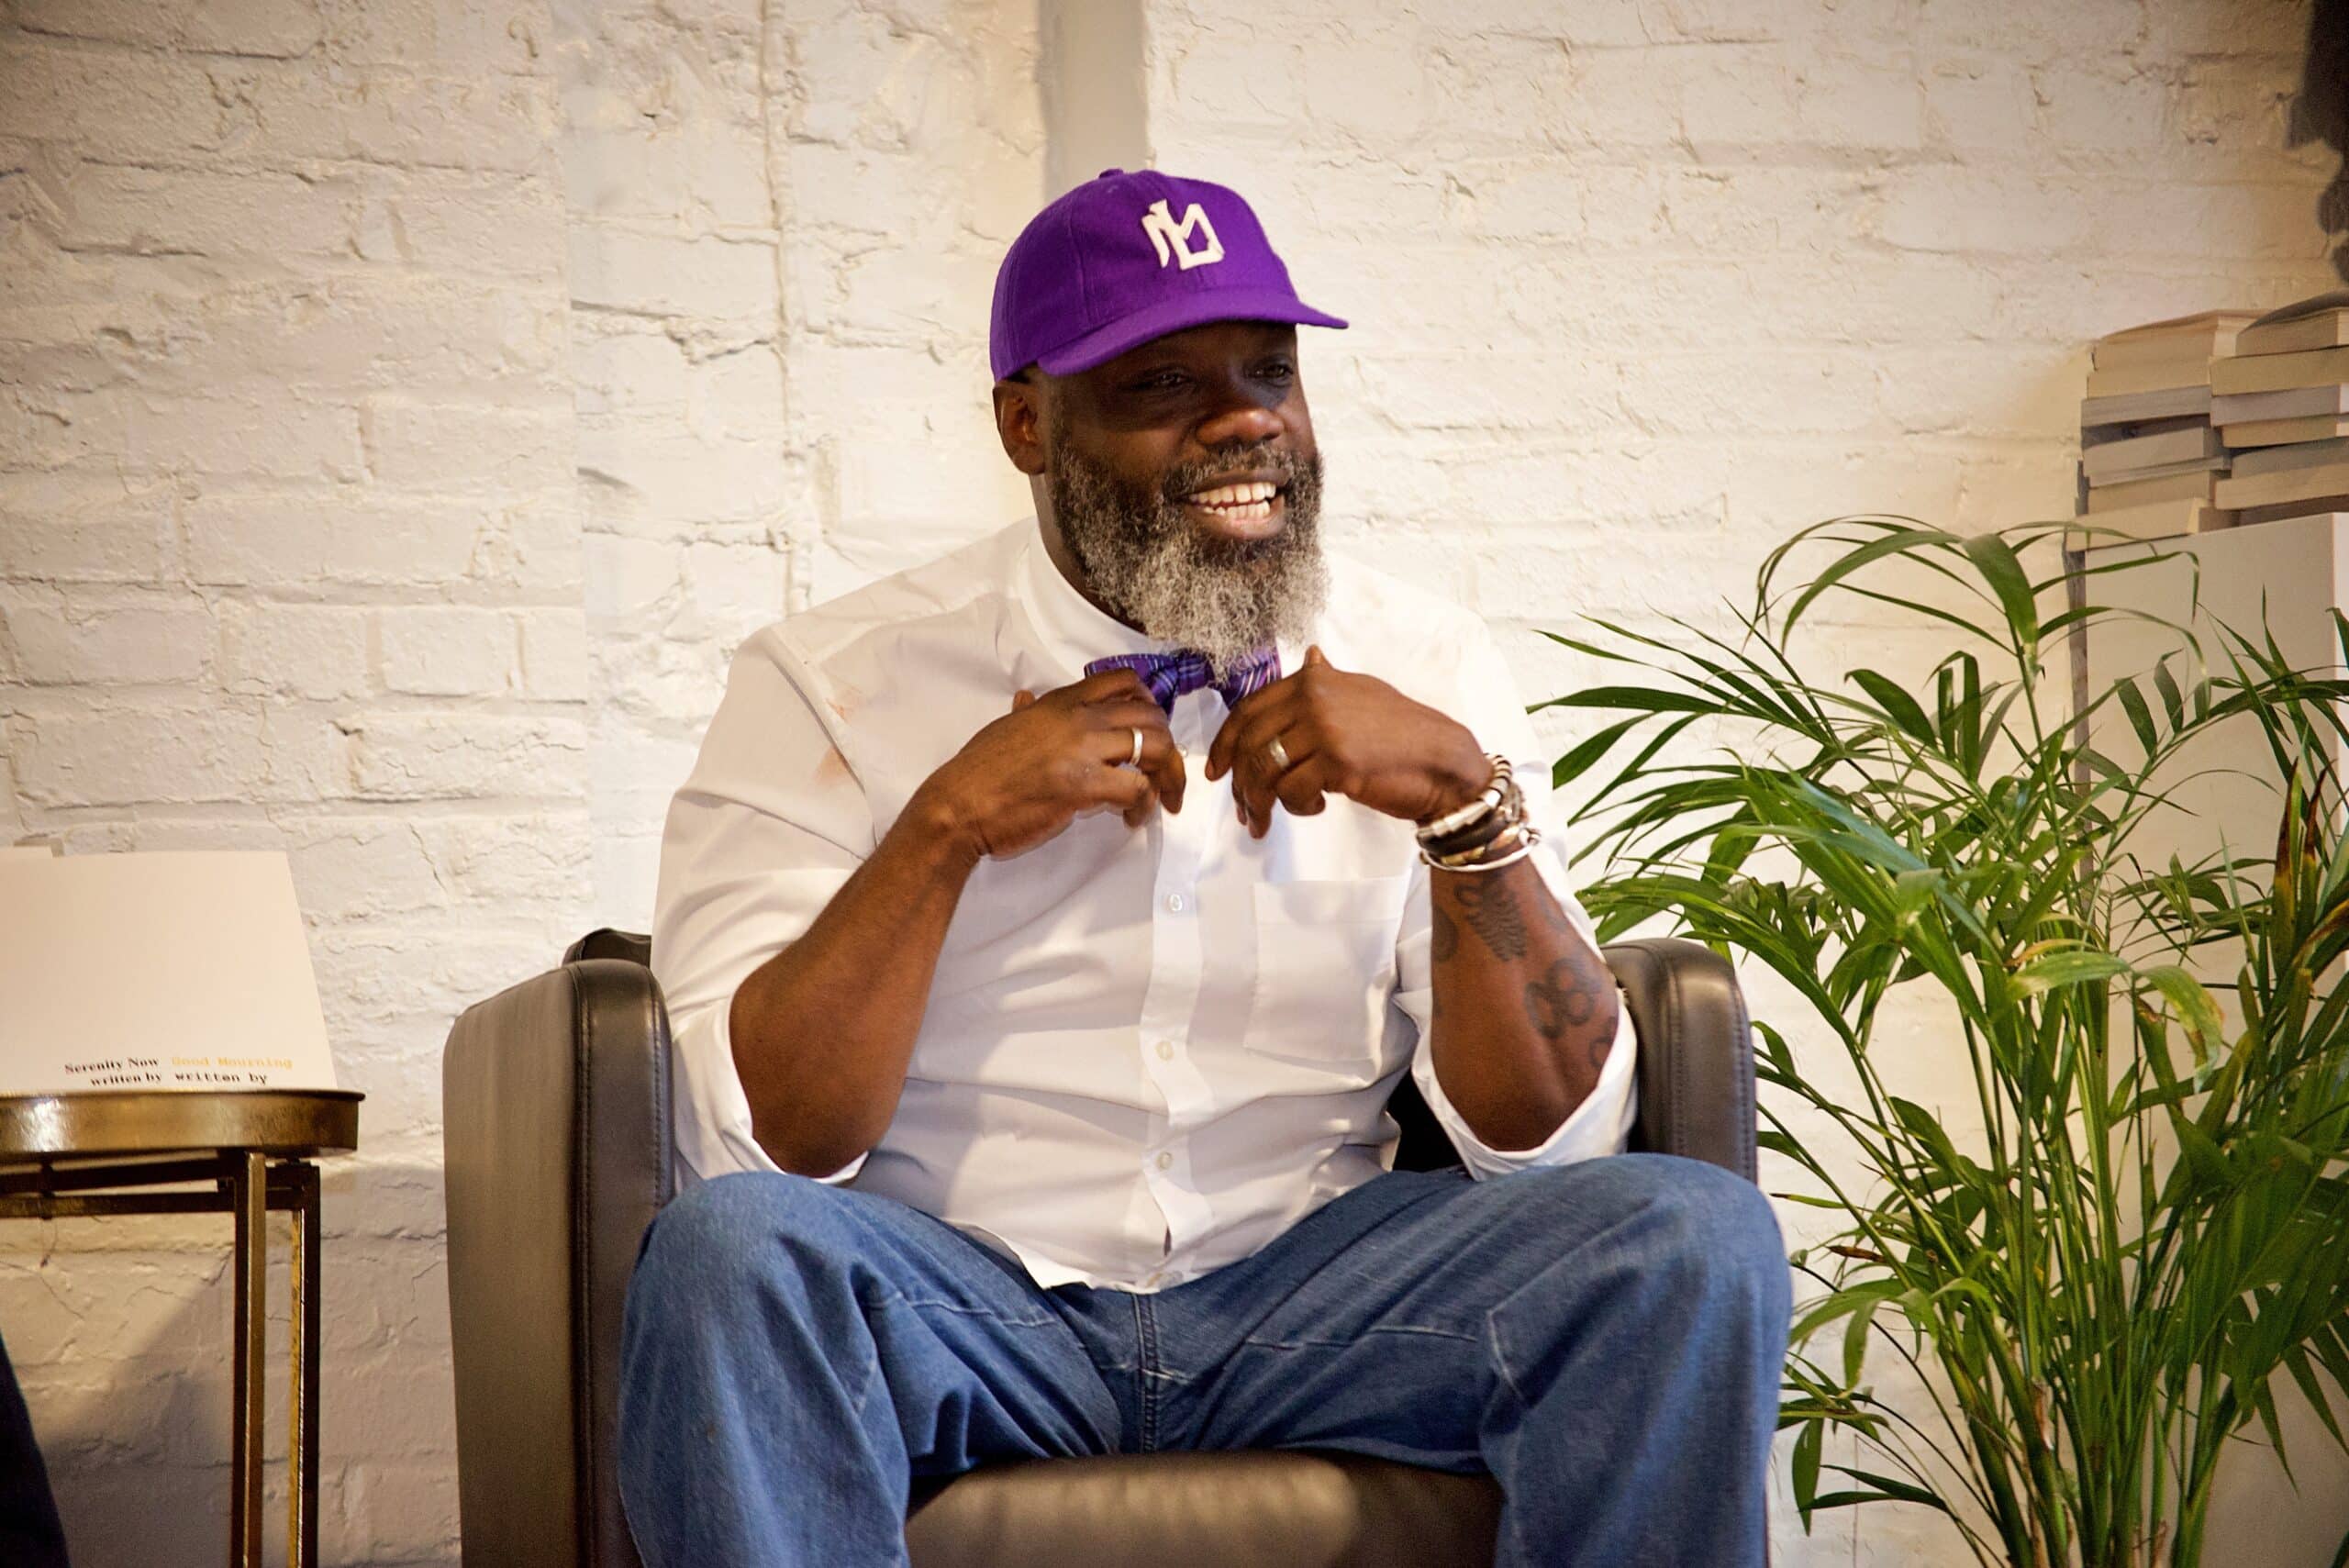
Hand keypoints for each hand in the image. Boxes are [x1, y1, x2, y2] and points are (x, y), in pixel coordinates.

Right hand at [910, 669, 1185, 862]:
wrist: (959, 805)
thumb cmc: (977, 772)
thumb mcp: (1003, 727)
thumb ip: (1025, 712)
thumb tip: (1025, 698)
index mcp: (1060, 701)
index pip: (1124, 682)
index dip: (1149, 704)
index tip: (1150, 728)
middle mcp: (1077, 718)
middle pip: (1150, 718)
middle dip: (1167, 747)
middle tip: (1164, 773)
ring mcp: (1082, 750)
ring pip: (1154, 748)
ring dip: (1165, 776)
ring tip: (1158, 799)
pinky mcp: (1084, 786)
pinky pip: (1138, 789)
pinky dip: (1145, 806)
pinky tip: (1131, 818)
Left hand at [1204, 647, 1489, 837]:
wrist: (1442, 761)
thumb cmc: (1401, 733)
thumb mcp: (1361, 694)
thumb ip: (1328, 681)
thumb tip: (1310, 656)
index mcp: (1312, 680)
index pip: (1248, 710)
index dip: (1225, 744)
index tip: (1215, 772)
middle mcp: (1313, 698)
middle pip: (1251, 744)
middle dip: (1239, 784)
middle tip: (1244, 811)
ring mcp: (1325, 729)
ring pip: (1265, 771)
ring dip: (1260, 804)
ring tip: (1266, 822)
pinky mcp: (1337, 762)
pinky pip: (1292, 792)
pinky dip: (1297, 807)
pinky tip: (1317, 808)